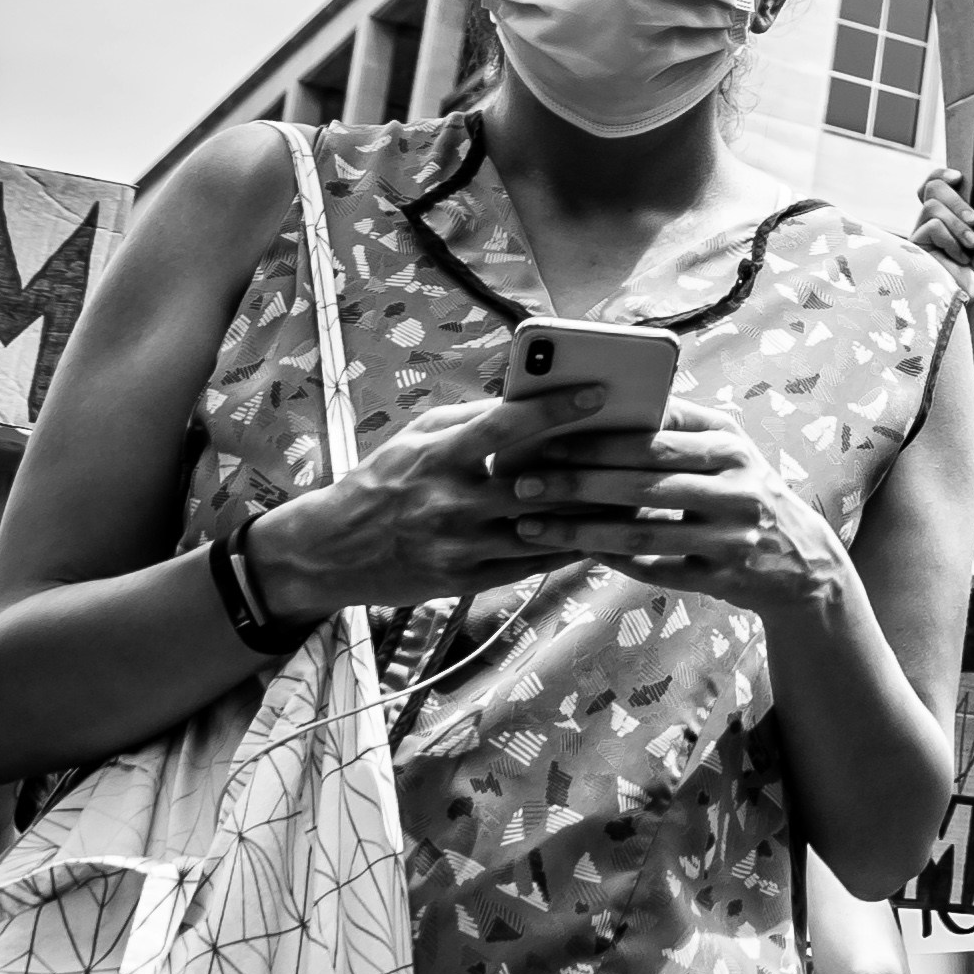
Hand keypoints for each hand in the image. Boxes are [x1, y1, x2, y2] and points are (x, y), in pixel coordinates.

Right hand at [243, 379, 639, 617]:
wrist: (329, 552)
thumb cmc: (381, 482)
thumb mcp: (417, 438)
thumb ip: (471, 419)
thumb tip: (530, 397)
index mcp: (438, 456)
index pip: (505, 427)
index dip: (556, 409)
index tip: (601, 393)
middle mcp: (451, 501)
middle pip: (538, 483)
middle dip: (594, 467)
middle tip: (644, 448)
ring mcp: (461, 545)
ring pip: (546, 529)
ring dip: (596, 513)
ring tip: (642, 493)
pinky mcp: (467, 580)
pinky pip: (533, 563)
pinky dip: (572, 547)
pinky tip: (606, 533)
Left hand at [506, 415, 849, 616]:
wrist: (799, 559)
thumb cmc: (741, 492)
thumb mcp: (724, 450)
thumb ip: (675, 429)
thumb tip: (596, 408)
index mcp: (730, 444)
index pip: (655, 436)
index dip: (597, 438)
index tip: (544, 438)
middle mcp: (738, 485)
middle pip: (644, 482)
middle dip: (577, 482)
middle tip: (523, 484)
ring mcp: (734, 534)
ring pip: (644, 531)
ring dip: (581, 529)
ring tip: (532, 525)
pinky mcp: (725, 575)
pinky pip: (657, 569)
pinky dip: (613, 560)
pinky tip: (574, 552)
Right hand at [911, 171, 973, 291]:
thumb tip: (968, 180)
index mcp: (951, 211)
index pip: (933, 183)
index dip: (941, 174)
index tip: (959, 177)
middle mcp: (933, 219)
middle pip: (932, 189)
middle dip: (957, 200)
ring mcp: (923, 234)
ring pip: (933, 208)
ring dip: (958, 225)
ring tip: (973, 244)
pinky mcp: (917, 249)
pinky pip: (931, 227)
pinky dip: (951, 239)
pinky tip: (960, 257)